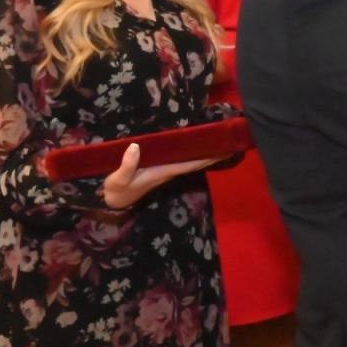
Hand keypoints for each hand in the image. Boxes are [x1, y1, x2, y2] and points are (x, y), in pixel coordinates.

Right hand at [101, 143, 218, 208]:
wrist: (114, 202)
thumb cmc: (116, 190)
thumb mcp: (118, 179)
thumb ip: (127, 165)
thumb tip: (135, 146)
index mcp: (163, 172)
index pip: (190, 164)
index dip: (207, 157)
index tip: (224, 150)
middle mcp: (170, 172)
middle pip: (197, 163)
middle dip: (214, 155)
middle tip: (232, 143)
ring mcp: (167, 171)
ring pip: (192, 162)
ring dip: (207, 154)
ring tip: (223, 144)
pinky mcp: (163, 170)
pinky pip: (184, 161)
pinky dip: (195, 155)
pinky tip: (201, 148)